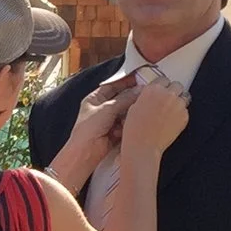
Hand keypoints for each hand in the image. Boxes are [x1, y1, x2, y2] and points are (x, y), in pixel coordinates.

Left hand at [47, 76, 135, 191]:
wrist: (85, 152)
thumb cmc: (89, 128)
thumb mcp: (107, 109)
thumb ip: (125, 98)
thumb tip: (141, 89)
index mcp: (94, 99)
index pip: (112, 85)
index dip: (125, 81)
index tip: (139, 77)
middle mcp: (101, 108)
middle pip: (121, 98)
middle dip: (130, 98)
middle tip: (145, 94)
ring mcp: (108, 119)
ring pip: (125, 111)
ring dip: (129, 112)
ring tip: (134, 112)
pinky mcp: (115, 130)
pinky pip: (125, 122)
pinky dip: (127, 123)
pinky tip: (125, 127)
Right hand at [120, 83, 187, 157]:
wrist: (143, 146)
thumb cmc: (135, 131)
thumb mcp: (133, 108)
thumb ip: (145, 97)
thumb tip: (151, 96)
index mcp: (152, 89)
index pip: (163, 79)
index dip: (162, 86)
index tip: (161, 91)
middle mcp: (167, 94)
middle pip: (177, 85)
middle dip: (173, 91)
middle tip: (167, 100)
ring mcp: (178, 105)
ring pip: (184, 96)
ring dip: (178, 101)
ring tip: (171, 111)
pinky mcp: (185, 116)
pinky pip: (185, 111)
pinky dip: (180, 114)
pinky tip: (171, 121)